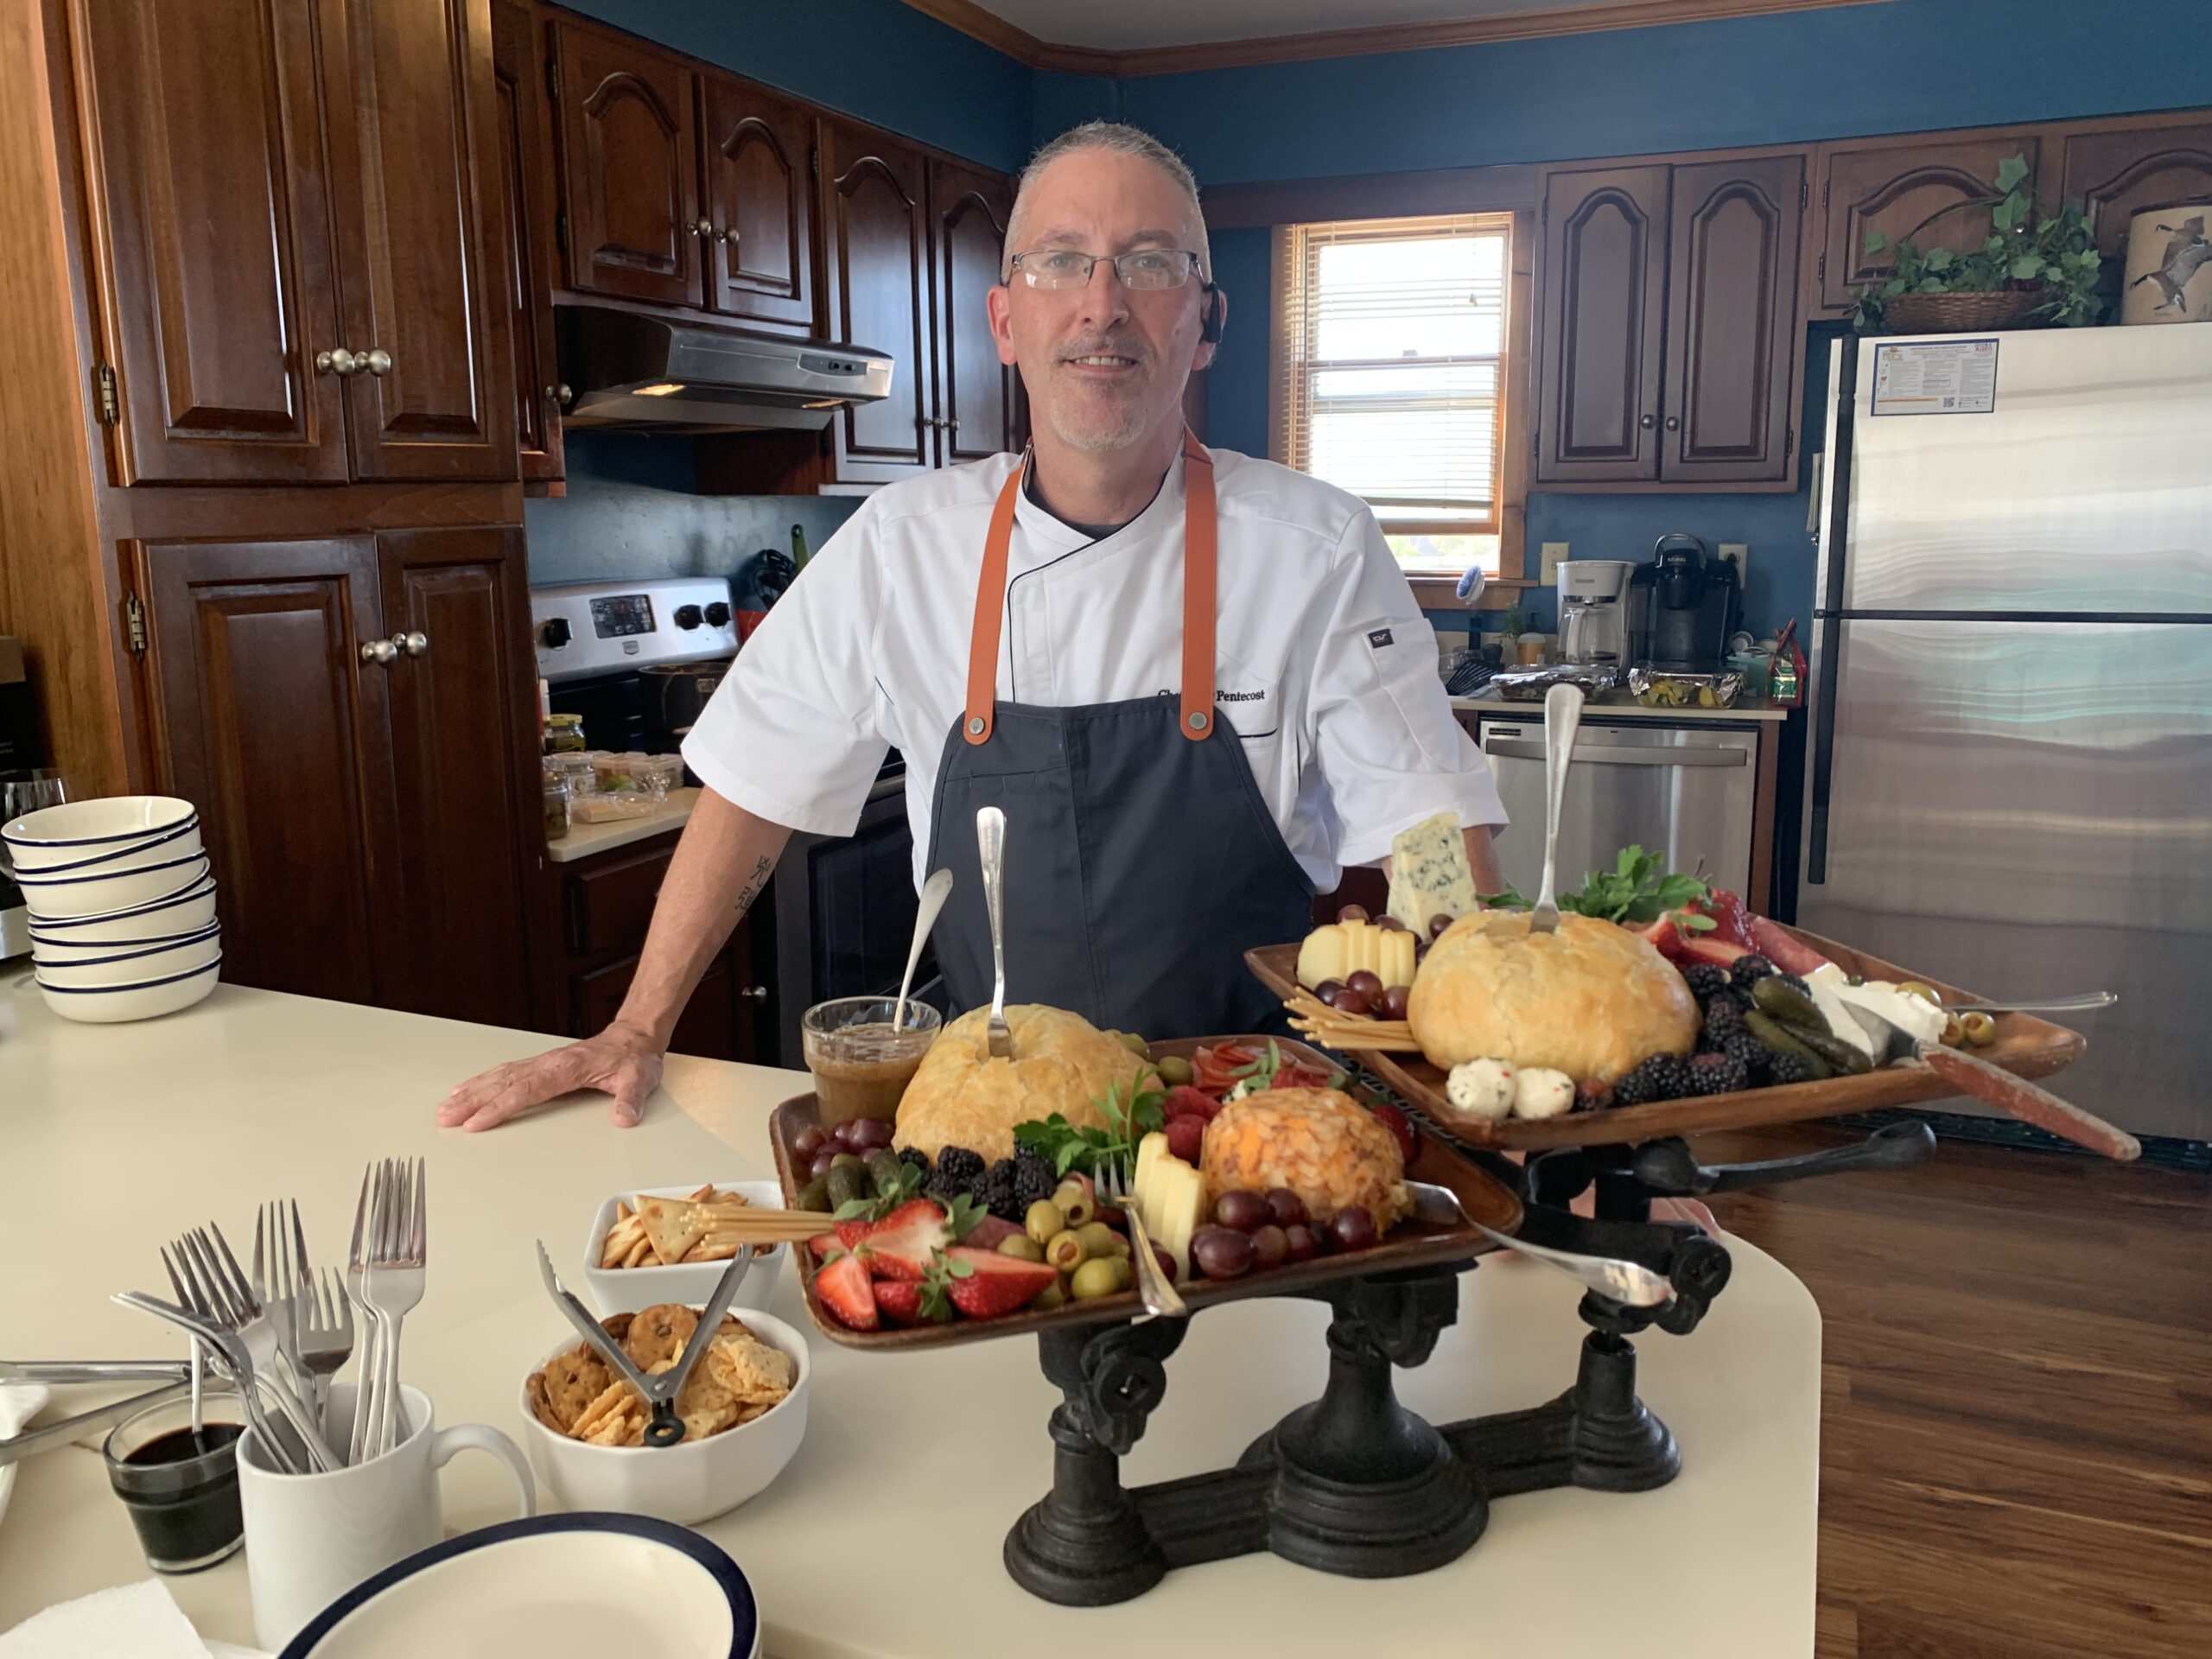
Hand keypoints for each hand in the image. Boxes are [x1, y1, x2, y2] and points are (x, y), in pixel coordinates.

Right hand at [436, 1022, 664, 1131]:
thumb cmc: (633, 1059)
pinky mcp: (542, 1065)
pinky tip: (470, 1089)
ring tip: (447, 1106)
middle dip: (473, 1100)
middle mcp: (548, 1063)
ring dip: (473, 1090)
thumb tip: (624, 1117)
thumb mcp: (639, 1078)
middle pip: (503, 1082)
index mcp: (566, 1068)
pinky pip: (507, 1072)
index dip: (500, 1107)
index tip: (476, 1122)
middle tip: (446, 1117)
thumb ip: (630, 1098)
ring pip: (500, 1075)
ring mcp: (543, 1062)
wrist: (634, 1038)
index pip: (526, 1090)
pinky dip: (485, 1080)